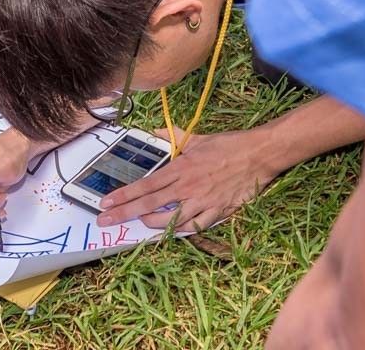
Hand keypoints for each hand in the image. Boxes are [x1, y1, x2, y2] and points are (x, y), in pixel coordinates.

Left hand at [96, 127, 280, 231]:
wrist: (259, 154)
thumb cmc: (229, 145)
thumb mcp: (198, 138)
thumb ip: (174, 136)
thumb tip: (156, 131)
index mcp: (179, 169)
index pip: (144, 186)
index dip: (123, 195)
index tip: (106, 203)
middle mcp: (187, 187)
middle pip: (149, 205)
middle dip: (124, 214)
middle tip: (105, 221)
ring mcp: (202, 201)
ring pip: (170, 220)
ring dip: (151, 224)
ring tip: (139, 225)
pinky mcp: (219, 211)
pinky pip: (196, 226)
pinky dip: (182, 230)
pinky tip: (172, 232)